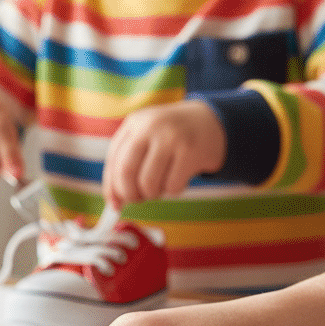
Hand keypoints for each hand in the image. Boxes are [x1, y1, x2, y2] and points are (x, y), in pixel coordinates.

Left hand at [103, 100, 225, 207]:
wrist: (212, 121)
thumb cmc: (171, 138)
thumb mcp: (146, 140)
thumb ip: (126, 166)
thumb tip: (114, 203)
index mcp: (134, 123)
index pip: (113, 161)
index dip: (112, 187)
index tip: (116, 204)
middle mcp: (150, 126)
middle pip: (126, 172)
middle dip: (130, 194)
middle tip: (138, 199)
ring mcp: (171, 137)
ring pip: (148, 183)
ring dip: (152, 194)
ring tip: (160, 187)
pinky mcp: (190, 151)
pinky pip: (172, 186)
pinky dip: (173, 190)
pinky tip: (178, 179)